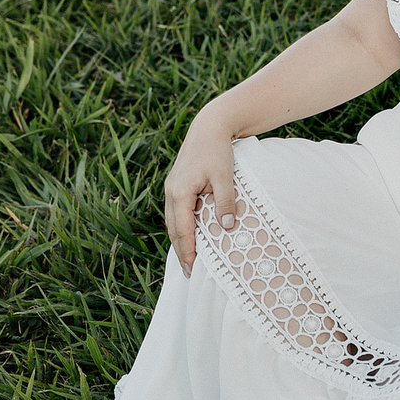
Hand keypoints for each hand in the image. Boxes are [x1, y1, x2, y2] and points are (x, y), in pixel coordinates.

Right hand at [164, 108, 237, 276]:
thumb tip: (228, 227)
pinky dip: (179, 227)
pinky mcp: (176, 185)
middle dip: (181, 251)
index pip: (182, 229)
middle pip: (173, 229)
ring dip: (179, 240)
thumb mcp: (225, 177)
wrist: (209, 127)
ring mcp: (171, 188)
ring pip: (171, 221)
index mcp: (180, 192)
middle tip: (189, 272)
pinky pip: (175, 212)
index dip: (187, 250)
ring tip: (187, 259)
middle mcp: (171, 192)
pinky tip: (188, 235)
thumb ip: (226, 202)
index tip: (192, 268)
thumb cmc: (218, 151)